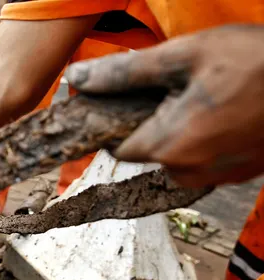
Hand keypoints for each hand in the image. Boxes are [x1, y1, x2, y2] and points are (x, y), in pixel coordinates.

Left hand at [65, 25, 263, 186]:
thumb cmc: (257, 63)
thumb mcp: (184, 57)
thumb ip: (124, 73)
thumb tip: (78, 79)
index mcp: (168, 147)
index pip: (114, 146)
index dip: (111, 119)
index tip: (120, 94)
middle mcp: (187, 172)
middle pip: (144, 149)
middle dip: (146, 119)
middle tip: (172, 84)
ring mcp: (215, 177)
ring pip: (173, 153)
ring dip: (175, 126)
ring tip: (202, 92)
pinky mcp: (237, 174)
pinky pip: (201, 157)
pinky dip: (200, 135)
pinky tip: (220, 106)